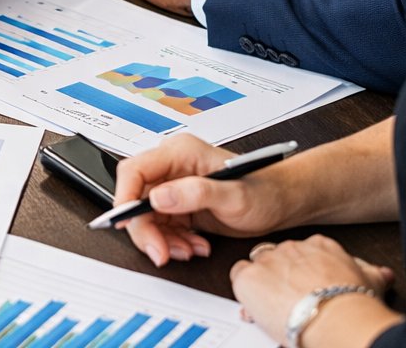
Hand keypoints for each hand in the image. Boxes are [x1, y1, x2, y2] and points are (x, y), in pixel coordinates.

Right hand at [115, 134, 296, 266]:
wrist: (281, 203)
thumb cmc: (264, 191)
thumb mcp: (234, 195)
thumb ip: (195, 193)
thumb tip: (158, 196)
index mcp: (180, 153)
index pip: (135, 170)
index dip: (124, 197)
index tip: (126, 222)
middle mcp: (172, 168)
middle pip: (136, 198)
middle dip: (146, 229)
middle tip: (160, 252)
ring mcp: (174, 187)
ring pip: (147, 217)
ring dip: (162, 240)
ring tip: (189, 250)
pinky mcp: (179, 206)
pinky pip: (162, 227)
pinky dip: (174, 242)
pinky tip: (194, 246)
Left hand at [230, 236, 395, 344]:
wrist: (337, 318)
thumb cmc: (354, 305)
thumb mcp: (370, 283)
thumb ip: (370, 273)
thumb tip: (382, 274)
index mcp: (320, 246)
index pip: (302, 252)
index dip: (299, 272)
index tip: (304, 287)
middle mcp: (292, 248)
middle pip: (278, 258)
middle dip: (280, 279)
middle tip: (288, 301)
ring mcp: (269, 260)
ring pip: (257, 266)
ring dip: (262, 284)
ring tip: (275, 306)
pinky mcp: (249, 276)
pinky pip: (239, 277)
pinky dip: (246, 291)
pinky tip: (258, 305)